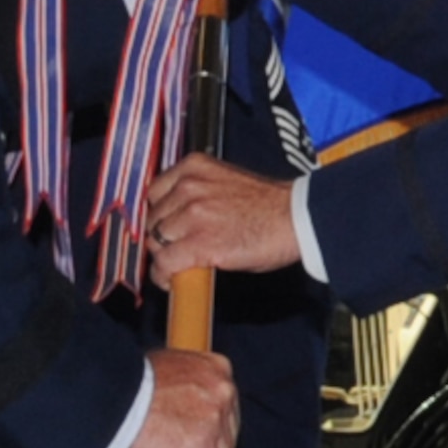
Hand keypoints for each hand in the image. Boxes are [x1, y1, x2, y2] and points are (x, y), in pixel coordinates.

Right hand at [130, 348, 238, 447]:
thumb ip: (187, 378)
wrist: (117, 395)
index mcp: (217, 368)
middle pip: (230, 428)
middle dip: (215, 442)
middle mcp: (223, 391)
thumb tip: (184, 392)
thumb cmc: (134, 379)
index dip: (216, 419)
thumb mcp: (169, 364)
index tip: (204, 429)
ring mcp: (215, 420)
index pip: (228, 401)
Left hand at [146, 153, 300, 287]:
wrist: (295, 217)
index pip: (155, 192)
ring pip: (156, 242)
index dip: (159, 214)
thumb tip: (178, 217)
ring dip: (163, 258)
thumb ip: (199, 191)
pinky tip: (174, 281)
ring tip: (176, 267)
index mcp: (195, 166)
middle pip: (153, 219)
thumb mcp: (225, 181)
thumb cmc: (269, 204)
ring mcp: (193, 214)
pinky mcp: (200, 243)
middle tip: (175, 250)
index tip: (165, 226)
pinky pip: (165, 264)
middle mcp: (189, 186)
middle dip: (161, 237)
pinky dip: (165, 276)